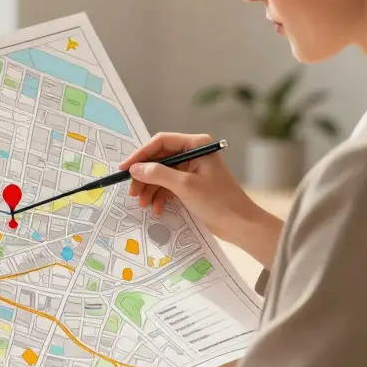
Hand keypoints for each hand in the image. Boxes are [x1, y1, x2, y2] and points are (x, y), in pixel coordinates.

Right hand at [120, 132, 281, 263]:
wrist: (240, 225)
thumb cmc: (218, 201)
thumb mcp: (185, 186)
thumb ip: (158, 174)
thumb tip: (135, 168)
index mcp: (197, 144)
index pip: (161, 142)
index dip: (141, 154)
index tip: (125, 169)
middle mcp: (194, 153)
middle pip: (159, 159)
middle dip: (144, 176)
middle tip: (133, 192)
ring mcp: (192, 169)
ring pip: (162, 174)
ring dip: (150, 189)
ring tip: (143, 204)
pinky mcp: (191, 185)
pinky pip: (169, 186)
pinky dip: (161, 196)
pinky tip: (157, 209)